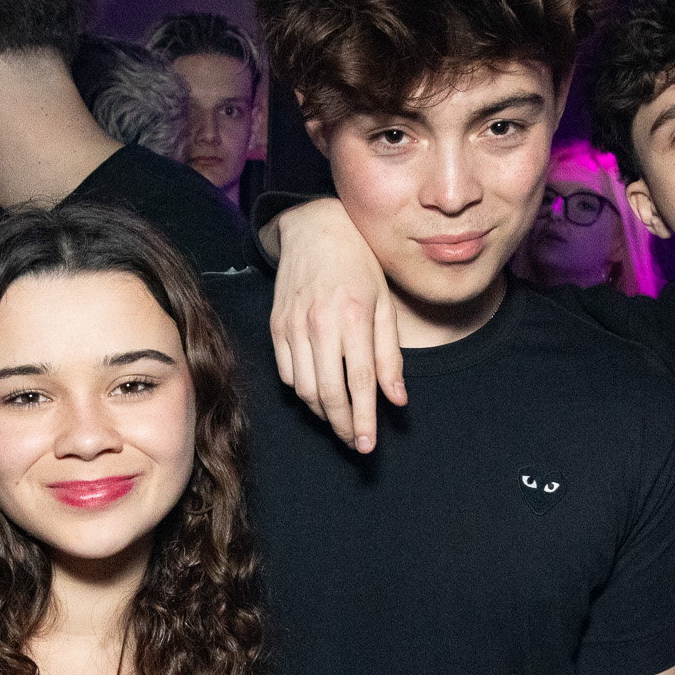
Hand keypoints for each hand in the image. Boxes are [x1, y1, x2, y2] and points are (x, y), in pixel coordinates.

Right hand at [267, 198, 406, 452]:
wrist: (315, 230)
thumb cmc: (358, 265)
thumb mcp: (384, 305)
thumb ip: (390, 356)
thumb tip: (397, 400)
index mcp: (353, 317)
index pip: (360, 381)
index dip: (364, 418)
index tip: (368, 445)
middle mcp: (319, 324)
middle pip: (328, 393)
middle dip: (343, 426)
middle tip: (356, 444)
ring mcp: (293, 327)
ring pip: (305, 389)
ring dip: (323, 413)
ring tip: (342, 421)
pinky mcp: (276, 328)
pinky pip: (288, 374)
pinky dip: (304, 392)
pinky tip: (320, 394)